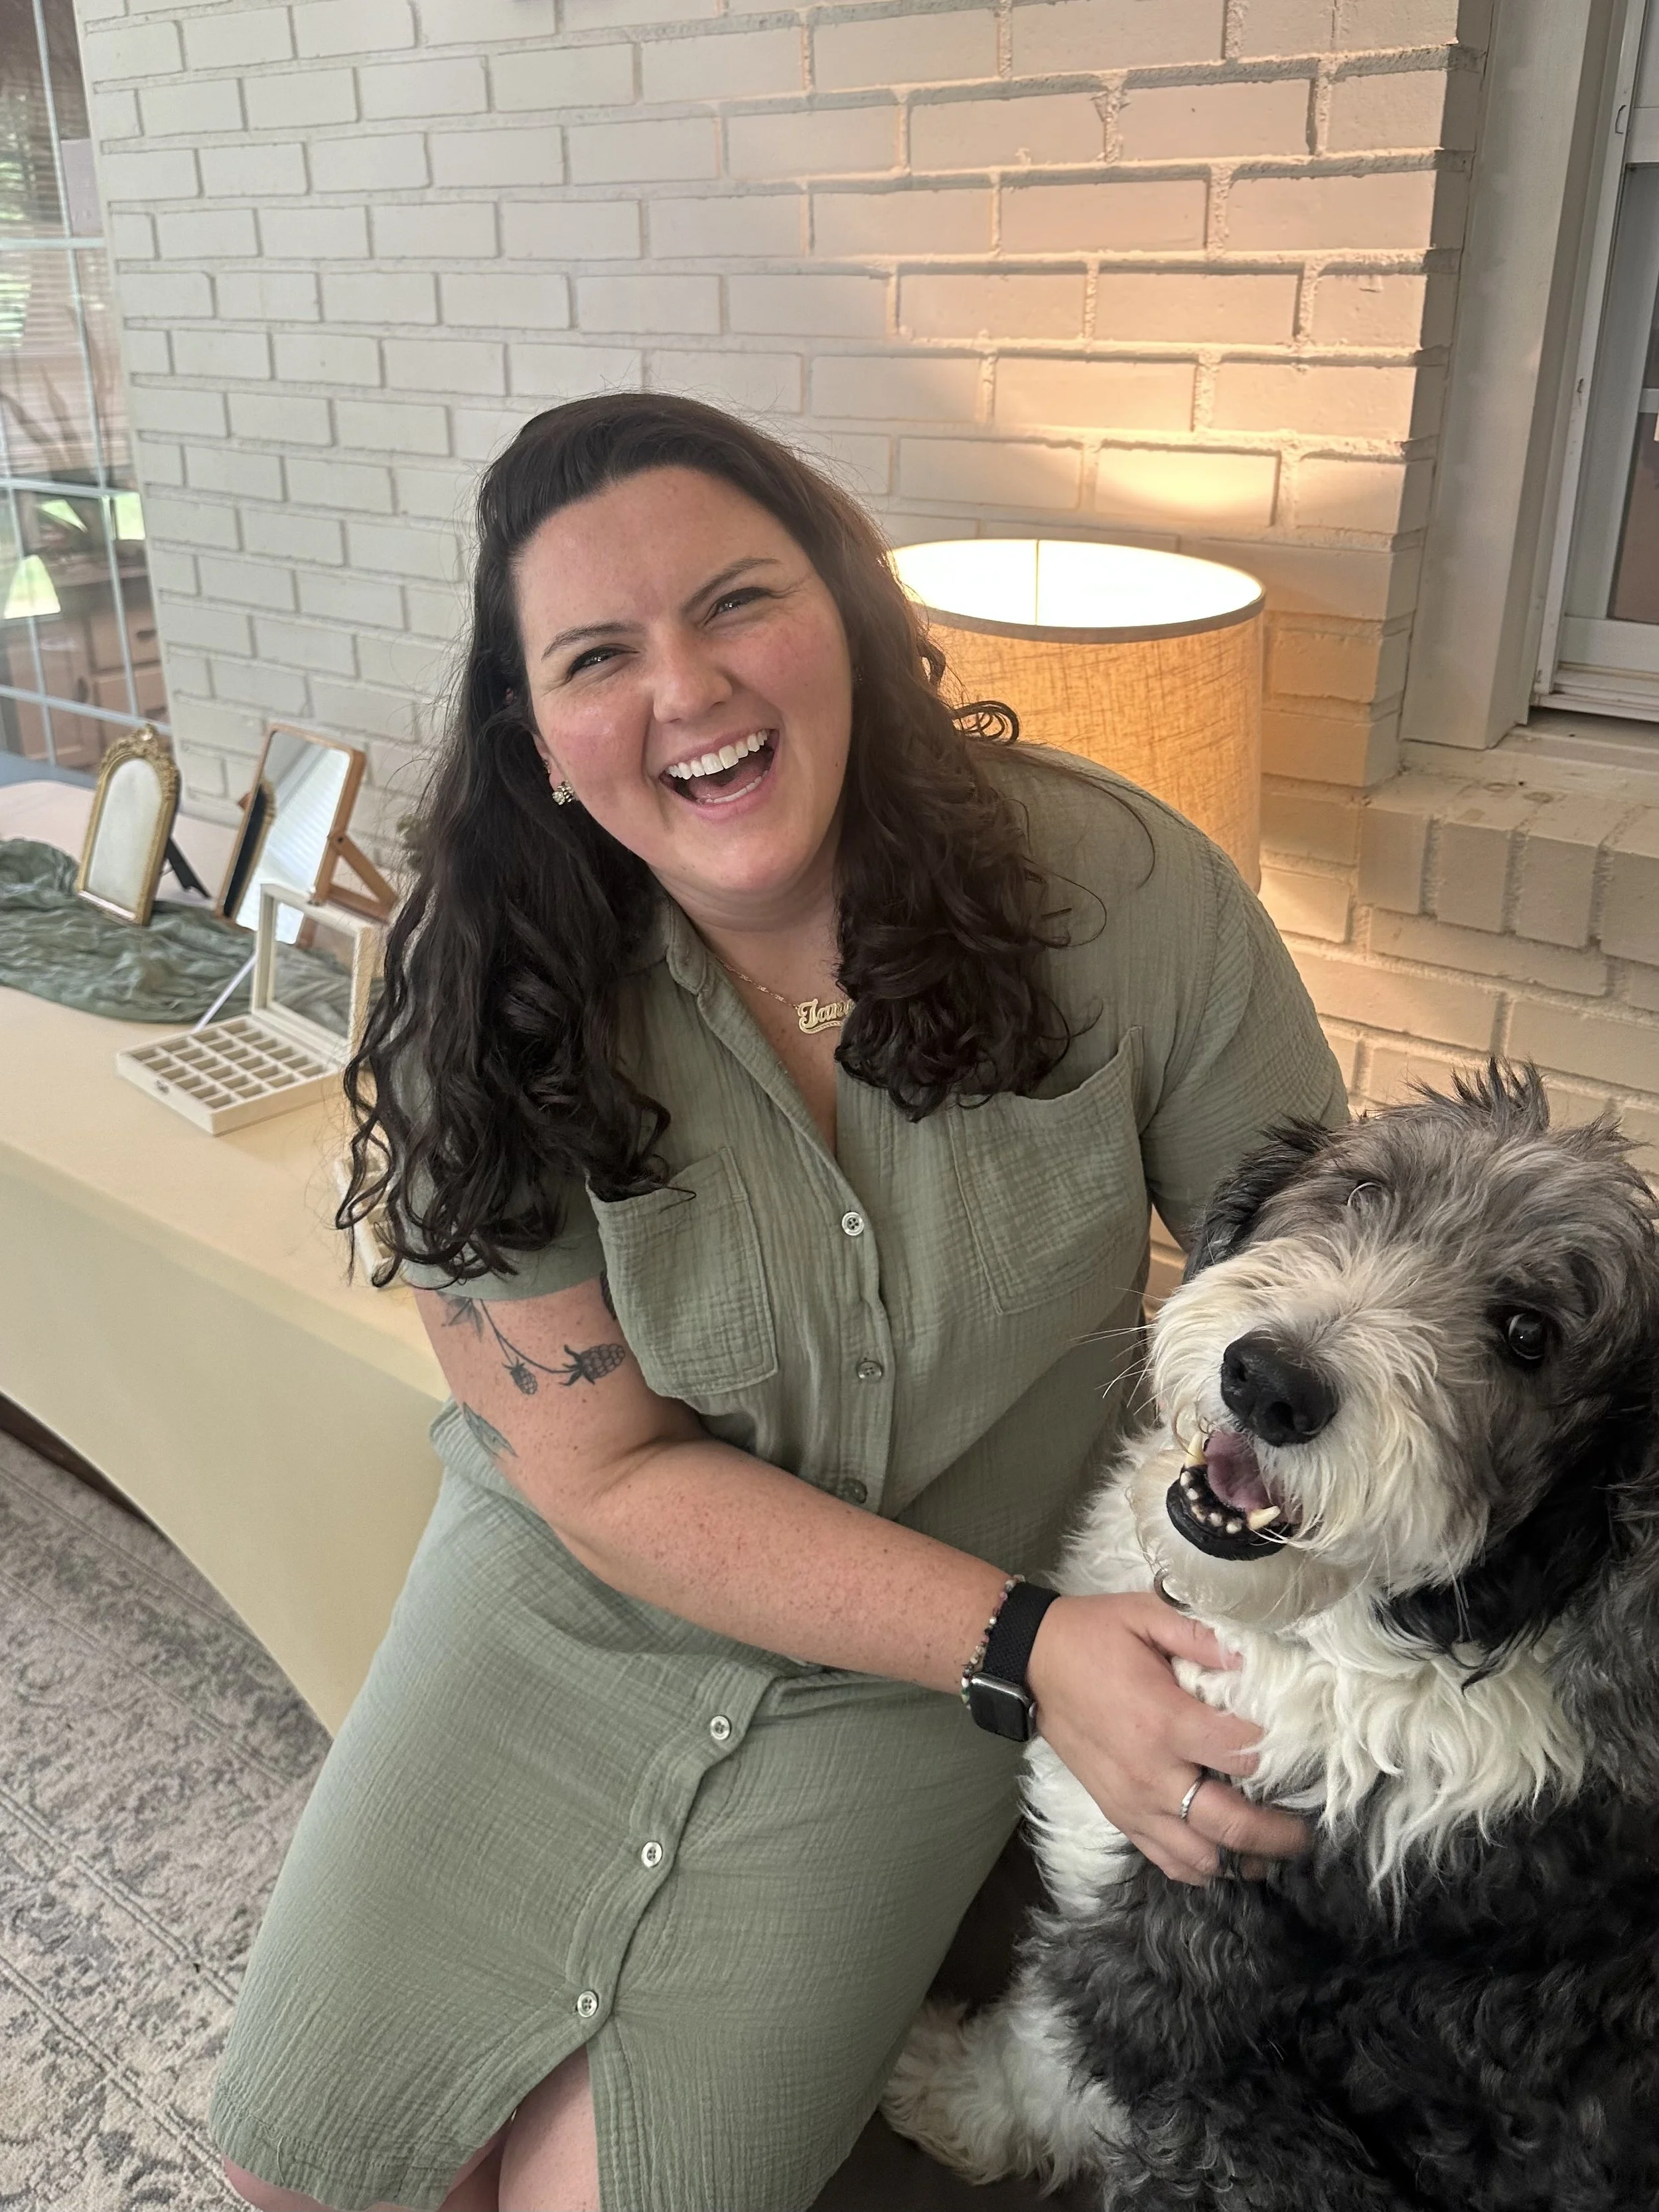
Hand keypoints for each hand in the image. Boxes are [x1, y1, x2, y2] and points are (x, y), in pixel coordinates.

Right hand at [1025, 1591, 1308, 1885]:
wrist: (1030, 1664)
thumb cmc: (1093, 1635)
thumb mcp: (1146, 1614)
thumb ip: (1203, 1635)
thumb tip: (1256, 1659)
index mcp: (1164, 1721)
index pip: (1243, 1755)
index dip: (1282, 1755)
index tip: (1304, 1751)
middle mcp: (1151, 1773)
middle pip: (1231, 1824)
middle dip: (1279, 1834)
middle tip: (1307, 1832)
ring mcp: (1134, 1803)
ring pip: (1202, 1858)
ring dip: (1243, 1859)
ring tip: (1272, 1848)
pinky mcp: (1120, 1816)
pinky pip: (1168, 1861)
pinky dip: (1202, 1868)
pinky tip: (1224, 1856)